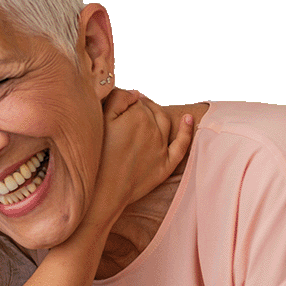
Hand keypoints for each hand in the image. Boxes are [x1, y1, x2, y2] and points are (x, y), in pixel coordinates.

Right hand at [76, 89, 195, 243]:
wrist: (102, 192)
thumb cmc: (96, 157)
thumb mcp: (101, 121)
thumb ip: (118, 99)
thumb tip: (135, 92)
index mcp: (137, 114)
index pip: (133, 100)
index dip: (124, 103)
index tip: (115, 107)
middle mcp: (153, 128)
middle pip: (149, 110)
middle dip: (140, 107)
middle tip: (127, 110)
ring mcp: (161, 146)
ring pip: (164, 121)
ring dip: (157, 113)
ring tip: (147, 112)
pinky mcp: (165, 164)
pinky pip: (181, 144)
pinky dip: (187, 130)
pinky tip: (188, 119)